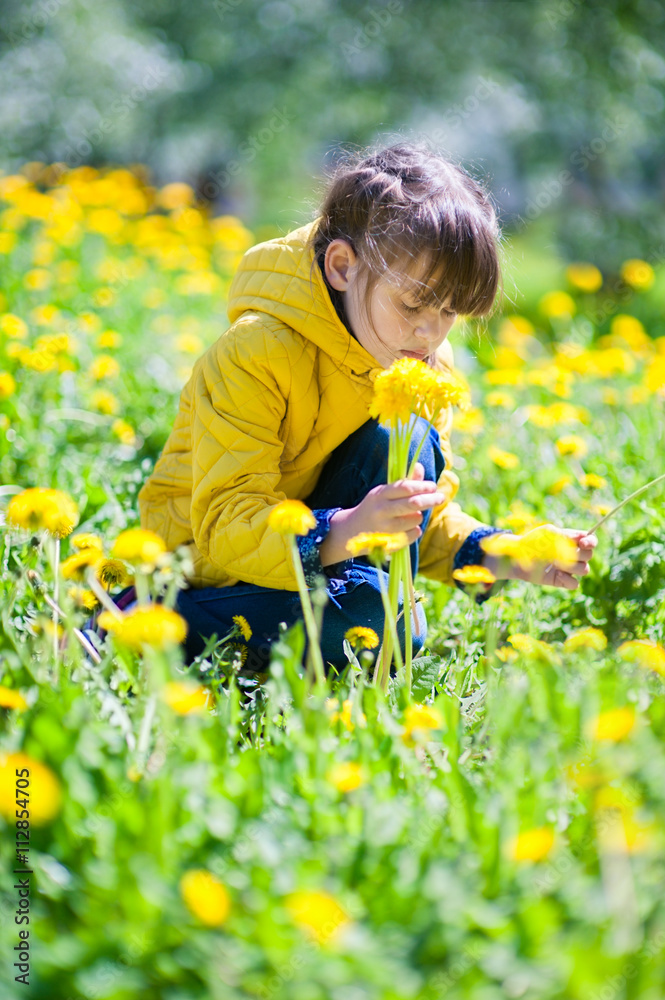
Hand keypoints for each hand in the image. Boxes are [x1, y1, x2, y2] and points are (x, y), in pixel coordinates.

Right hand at [318, 462, 445, 565]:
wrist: (352, 530)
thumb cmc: (375, 507)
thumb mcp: (384, 492)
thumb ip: (404, 482)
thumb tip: (420, 467)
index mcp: (380, 494)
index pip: (405, 487)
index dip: (422, 486)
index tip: (433, 486)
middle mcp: (381, 511)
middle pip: (413, 504)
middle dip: (430, 500)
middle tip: (441, 497)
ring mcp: (384, 528)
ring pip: (414, 520)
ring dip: (419, 515)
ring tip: (416, 514)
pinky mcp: (389, 542)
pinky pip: (412, 534)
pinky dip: (416, 529)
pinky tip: (410, 526)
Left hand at [484, 525, 597, 589]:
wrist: (517, 558)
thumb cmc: (532, 542)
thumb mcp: (547, 533)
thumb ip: (565, 535)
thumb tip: (583, 537)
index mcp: (572, 540)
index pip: (591, 540)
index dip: (591, 542)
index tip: (582, 543)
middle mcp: (573, 554)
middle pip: (589, 555)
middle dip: (578, 554)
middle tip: (562, 553)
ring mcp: (568, 568)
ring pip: (585, 570)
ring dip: (572, 566)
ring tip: (556, 563)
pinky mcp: (562, 581)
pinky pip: (575, 584)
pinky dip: (568, 579)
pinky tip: (557, 574)